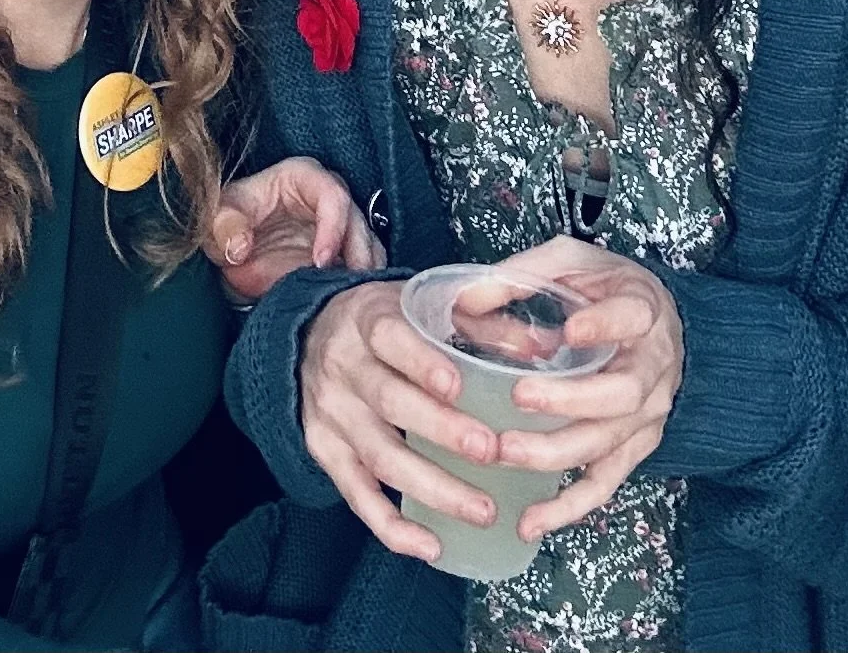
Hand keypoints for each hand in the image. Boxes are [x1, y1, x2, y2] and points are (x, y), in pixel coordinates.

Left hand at [209, 156, 383, 302]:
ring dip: (364, 271)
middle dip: (358, 255)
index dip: (333, 228)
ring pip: (368, 244)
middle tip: (347, 287)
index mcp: (303, 176)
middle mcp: (329, 196)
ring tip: (350, 297)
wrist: (232, 250)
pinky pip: (365, 265)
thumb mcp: (216, 220)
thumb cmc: (228, 222)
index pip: (333, 196)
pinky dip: (360, 283)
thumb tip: (239, 247)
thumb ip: (225, 227)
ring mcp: (340, 225)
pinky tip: (349, 301)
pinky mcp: (343, 252)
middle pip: (358, 221)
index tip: (322, 262)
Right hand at [298, 279, 501, 563]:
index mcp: (366, 319)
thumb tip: (540, 344)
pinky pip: (357, 497)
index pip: (389, 337)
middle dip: (442, 431)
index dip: (421, 363)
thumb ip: (476, 319)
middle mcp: (342, 368)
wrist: (306, 338)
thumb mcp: (418, 302)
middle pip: (389, 402)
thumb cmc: (383, 321)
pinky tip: (432, 545)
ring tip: (483, 510)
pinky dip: (393, 527)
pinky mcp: (326, 454)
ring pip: (380, 458)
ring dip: (433, 489)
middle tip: (490, 452)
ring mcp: (332, 415)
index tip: (459, 385)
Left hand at [491, 237, 683, 541]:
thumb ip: (521, 275)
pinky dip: (570, 507)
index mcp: (642, 308)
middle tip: (519, 399)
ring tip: (507, 454)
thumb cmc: (605, 288)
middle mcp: (653, 366)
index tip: (570, 330)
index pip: (632, 317)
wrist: (658, 324)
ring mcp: (647, 413)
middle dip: (569, 401)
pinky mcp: (633, 447)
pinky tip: (531, 521)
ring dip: (557, 453)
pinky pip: (605, 483)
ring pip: (608, 442)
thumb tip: (459, 298)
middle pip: (621, 392)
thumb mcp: (571, 262)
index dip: (605, 325)